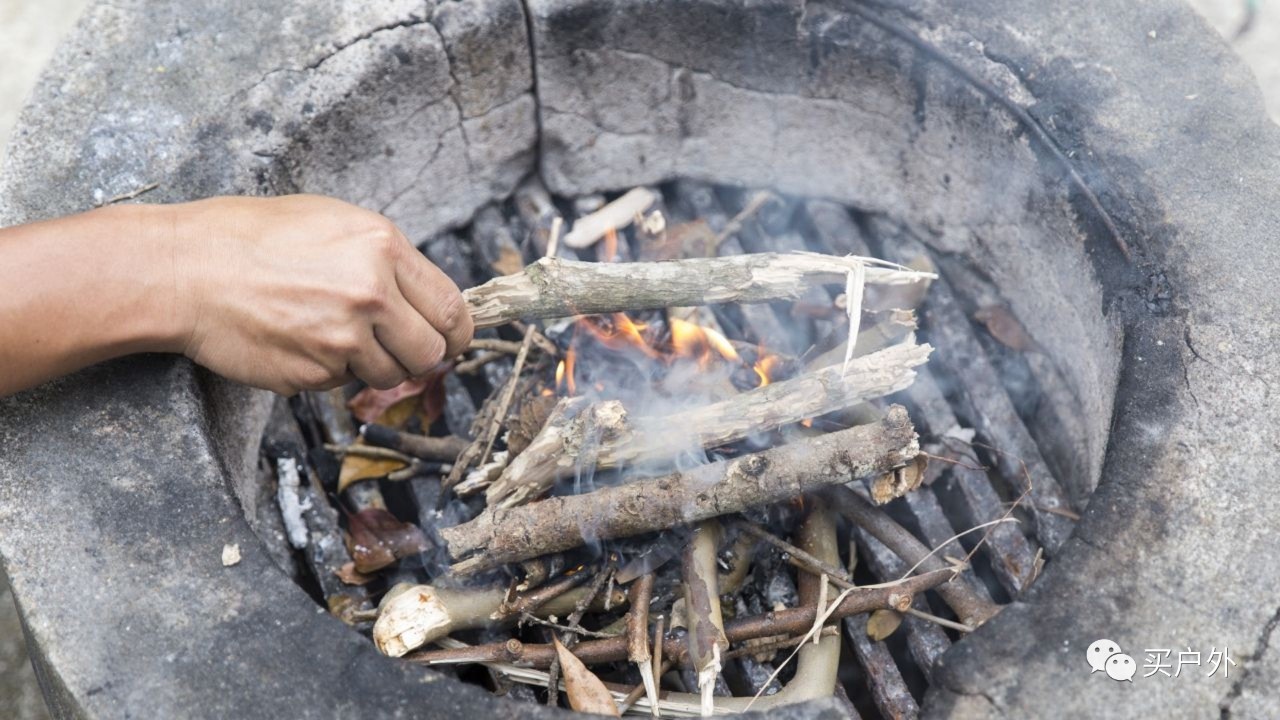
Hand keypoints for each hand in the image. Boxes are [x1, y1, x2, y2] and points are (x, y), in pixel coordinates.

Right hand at [171, 195, 472, 394]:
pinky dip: (329, 371)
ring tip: (331, 332)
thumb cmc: (252, 237)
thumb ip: (387, 260)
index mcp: (383, 249)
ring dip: (372, 365)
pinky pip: (343, 384)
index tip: (452, 339)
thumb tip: (428, 300)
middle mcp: (371, 295)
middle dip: (418, 354)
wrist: (183, 270)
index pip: (451, 308)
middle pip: (430, 352)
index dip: (457, 331)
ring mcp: (342, 340)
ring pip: (390, 375)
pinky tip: (298, 340)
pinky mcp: (313, 374)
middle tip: (395, 345)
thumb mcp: (333, 222)